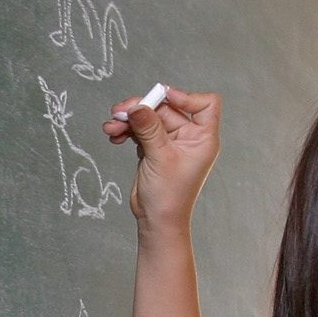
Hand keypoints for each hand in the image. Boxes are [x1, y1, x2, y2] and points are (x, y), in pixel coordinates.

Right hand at [102, 86, 220, 229]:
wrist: (156, 220)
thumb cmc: (169, 196)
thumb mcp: (160, 158)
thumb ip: (149, 129)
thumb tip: (137, 106)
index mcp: (202, 138)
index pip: (204, 104)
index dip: (185, 97)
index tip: (163, 98)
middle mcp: (188, 137)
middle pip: (167, 109)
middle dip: (142, 109)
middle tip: (121, 112)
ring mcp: (170, 142)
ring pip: (149, 118)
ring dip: (129, 120)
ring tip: (112, 126)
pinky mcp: (154, 148)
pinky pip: (140, 130)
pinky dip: (127, 130)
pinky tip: (115, 135)